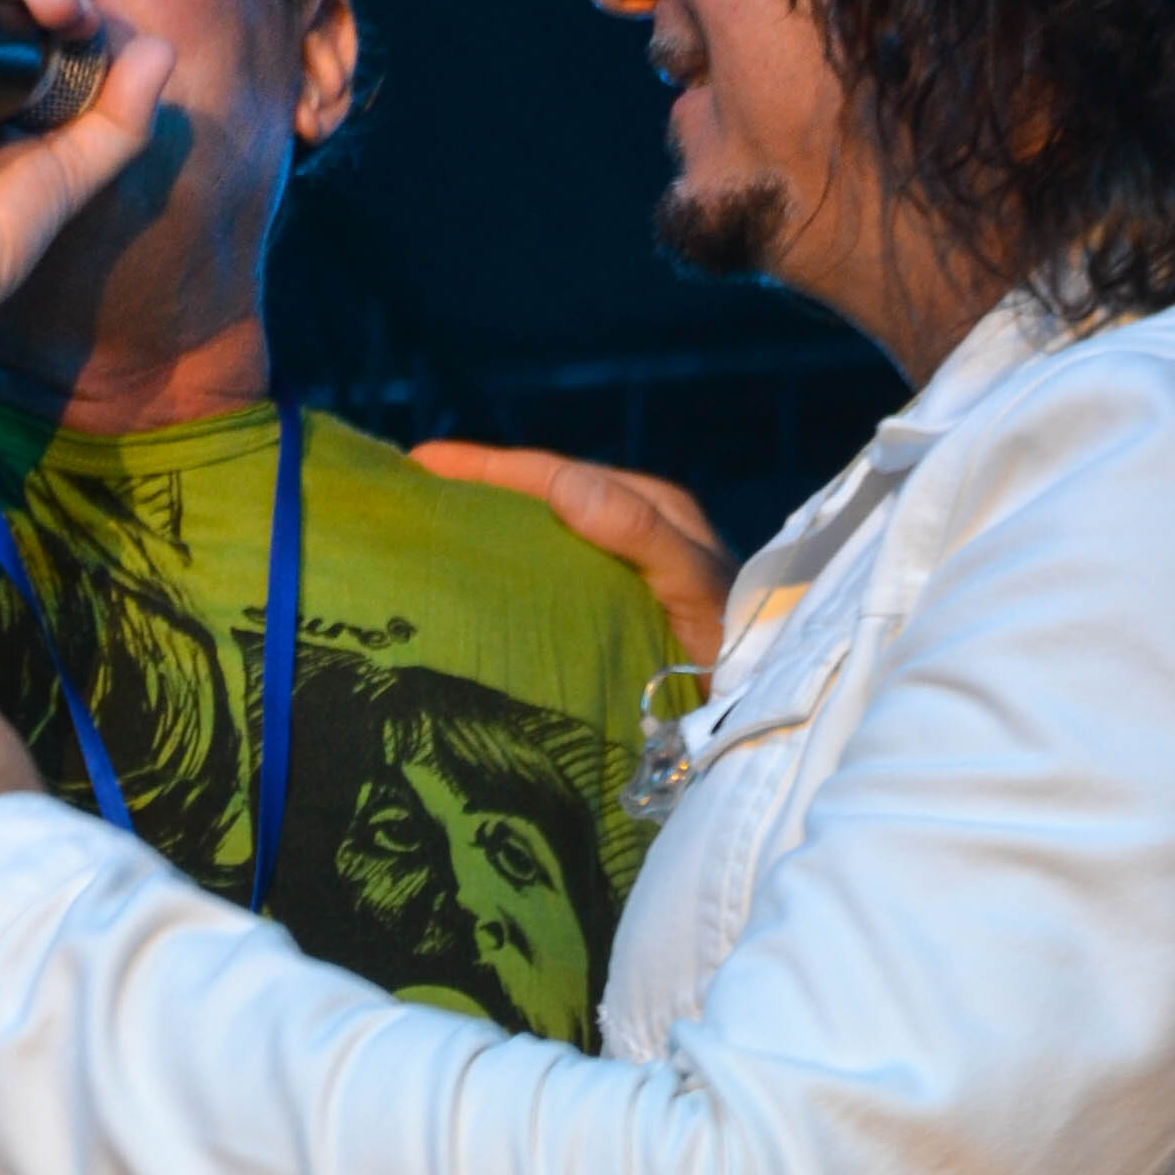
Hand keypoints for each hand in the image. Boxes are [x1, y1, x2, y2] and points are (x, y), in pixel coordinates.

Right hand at [411, 440, 735, 673]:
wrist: (770, 713)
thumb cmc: (742, 648)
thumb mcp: (695, 586)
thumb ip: (640, 532)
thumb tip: (565, 482)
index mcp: (651, 508)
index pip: (554, 473)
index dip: (485, 466)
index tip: (420, 462)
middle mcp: (635, 528)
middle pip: (541, 495)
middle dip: (476, 489)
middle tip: (404, 491)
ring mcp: (624, 569)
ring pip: (543, 532)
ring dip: (488, 527)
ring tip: (425, 530)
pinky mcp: (617, 608)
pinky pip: (553, 574)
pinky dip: (512, 568)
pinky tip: (476, 585)